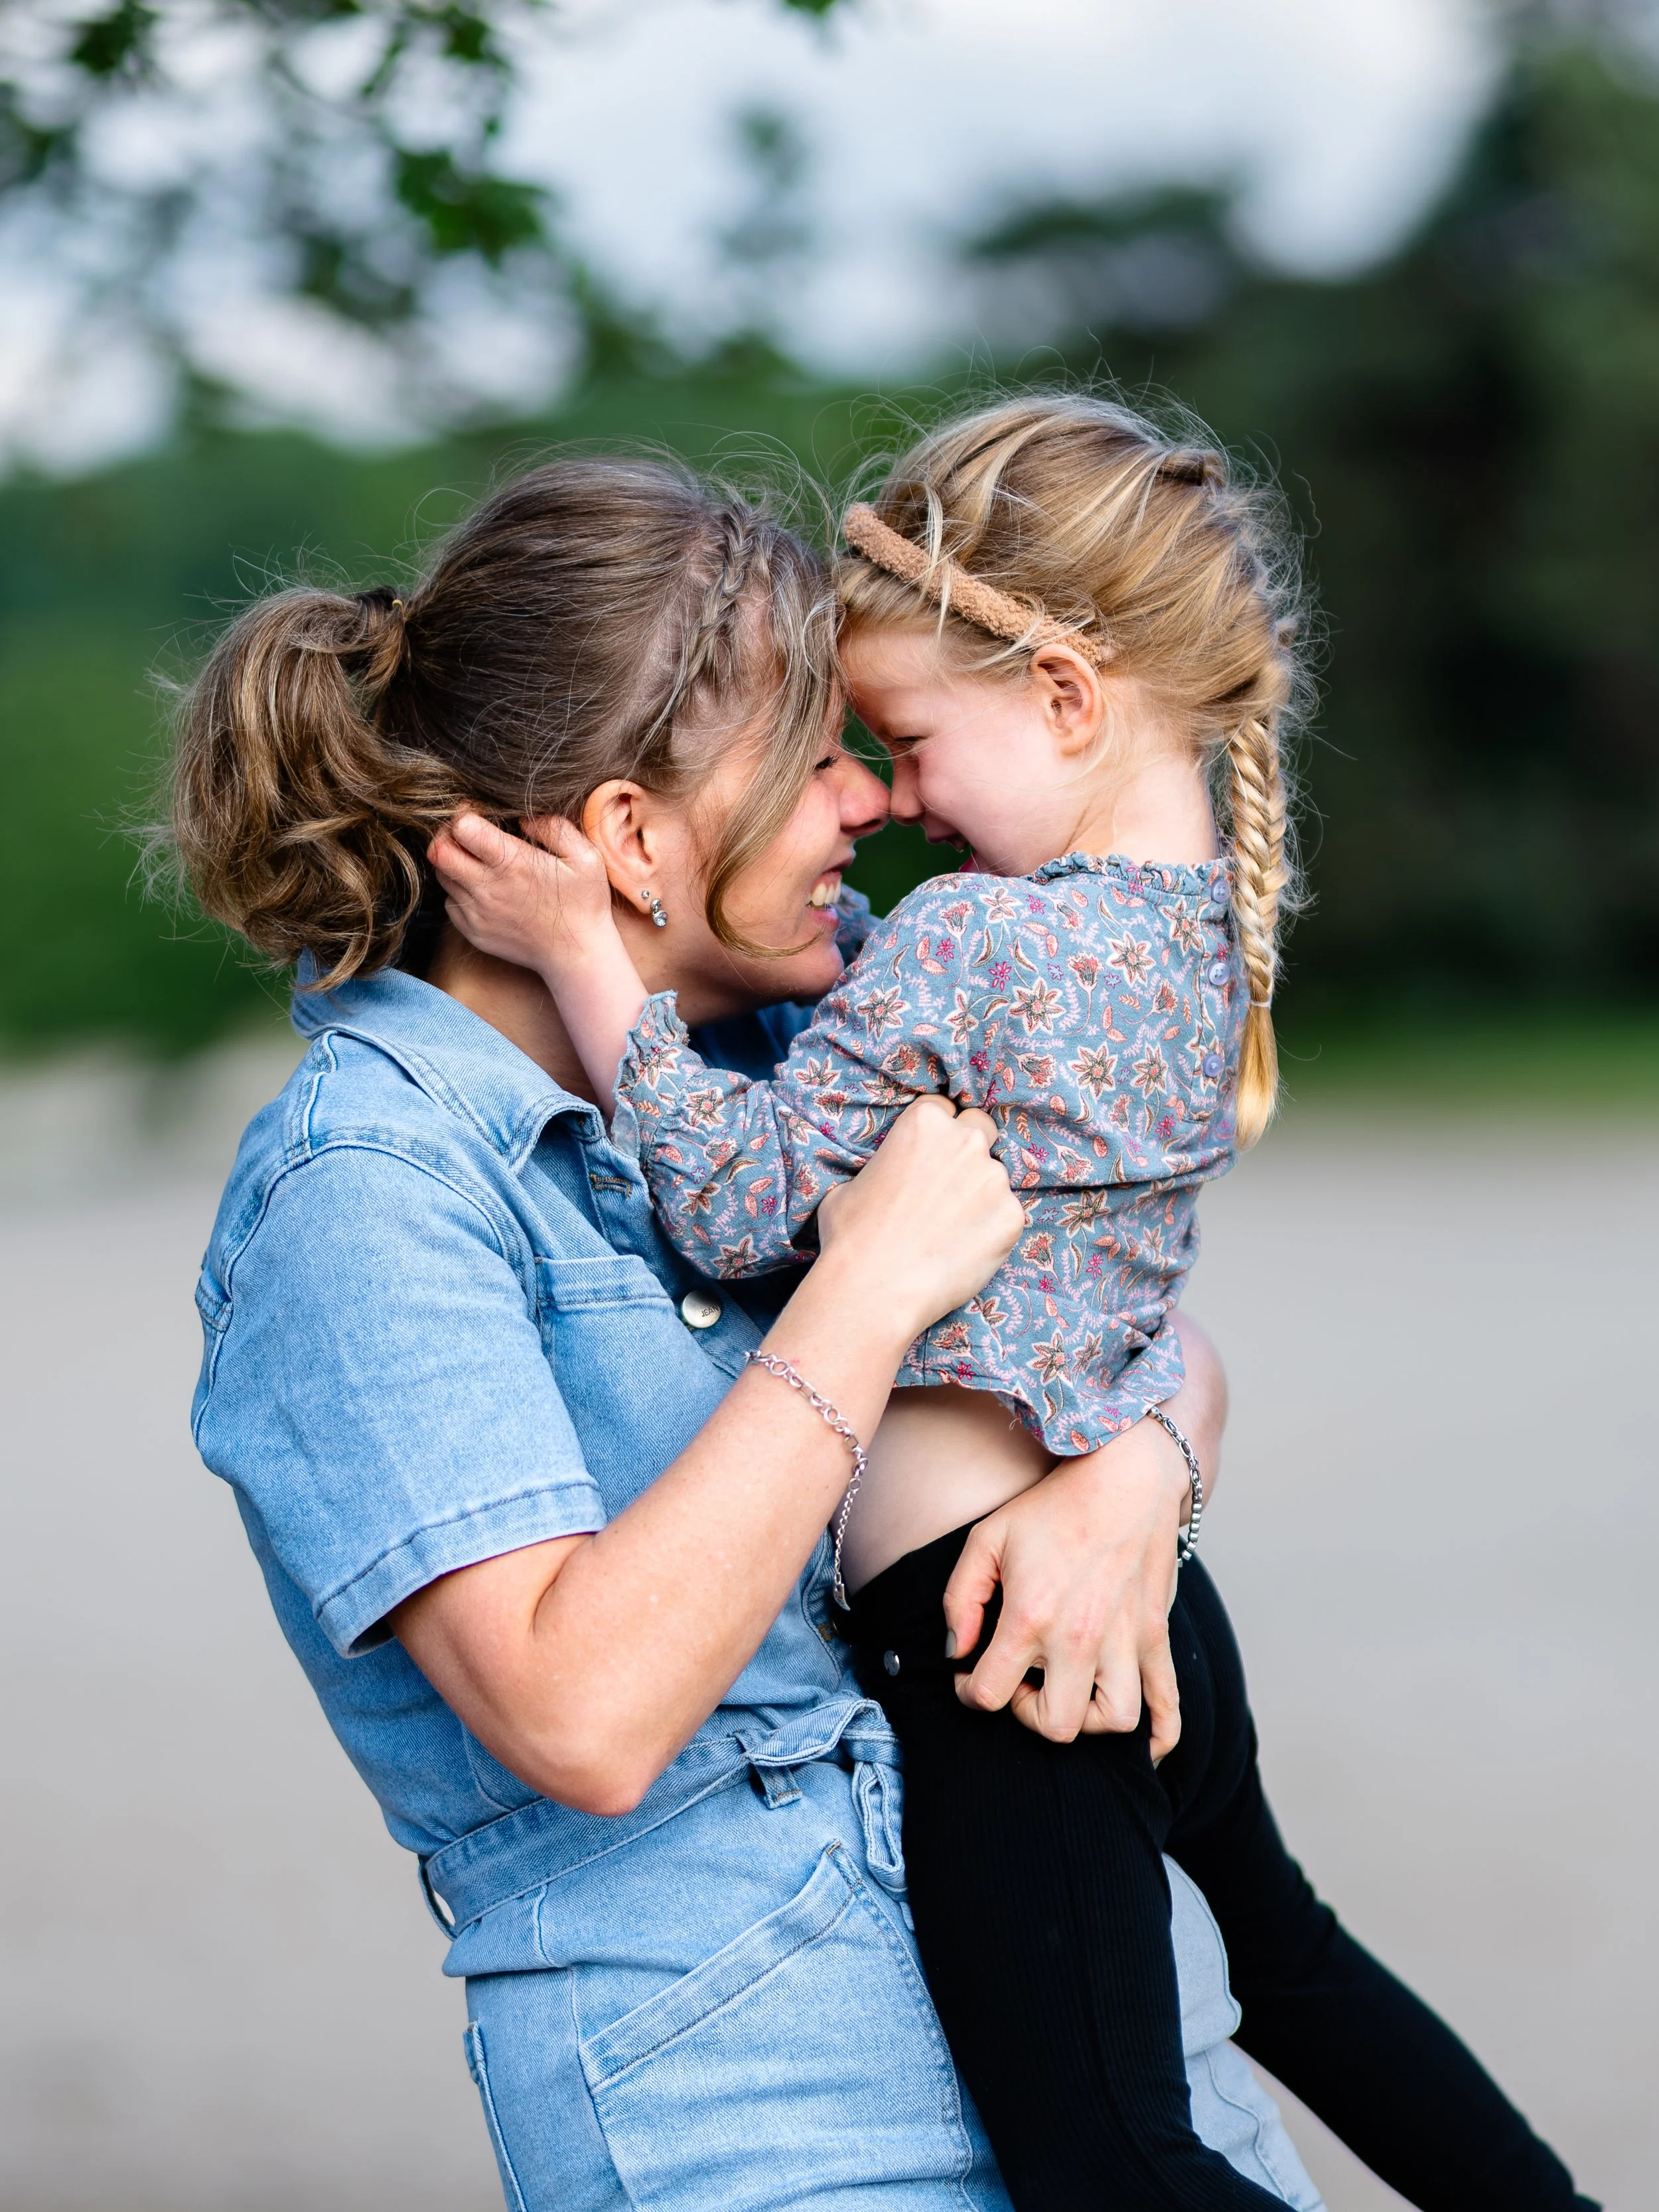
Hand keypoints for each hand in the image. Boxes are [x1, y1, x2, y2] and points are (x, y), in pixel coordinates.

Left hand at [429, 812, 615, 977]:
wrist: (578, 955)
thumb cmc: (584, 903)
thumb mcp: (585, 857)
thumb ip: (554, 828)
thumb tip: (522, 818)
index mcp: (512, 864)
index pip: (461, 828)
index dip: (464, 815)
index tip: (477, 815)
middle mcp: (487, 889)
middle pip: (438, 852)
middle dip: (447, 836)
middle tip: (466, 835)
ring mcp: (477, 913)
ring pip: (442, 876)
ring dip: (453, 864)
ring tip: (477, 863)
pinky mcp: (474, 932)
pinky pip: (451, 903)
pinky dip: (460, 892)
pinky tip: (484, 891)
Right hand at [814, 1098, 1024, 1346]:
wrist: (874, 1289)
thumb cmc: (851, 1237)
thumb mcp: (849, 1184)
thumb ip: (882, 1167)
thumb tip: (885, 1177)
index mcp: (924, 1122)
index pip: (943, 1110)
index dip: (936, 1134)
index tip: (930, 1157)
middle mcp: (965, 1141)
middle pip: (981, 1130)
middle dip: (969, 1150)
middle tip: (950, 1185)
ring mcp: (993, 1179)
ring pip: (994, 1178)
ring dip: (980, 1195)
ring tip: (950, 1231)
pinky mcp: (1011, 1218)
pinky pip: (1006, 1217)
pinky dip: (991, 1231)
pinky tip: (964, 1251)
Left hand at [943, 1417, 1191, 1756]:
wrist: (1125, 1476)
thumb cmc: (1052, 1505)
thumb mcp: (987, 1539)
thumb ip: (959, 1598)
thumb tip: (956, 1652)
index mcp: (1031, 1616)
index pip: (989, 1693)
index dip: (970, 1692)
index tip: (969, 1674)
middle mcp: (1081, 1638)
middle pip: (1056, 1724)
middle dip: (1028, 1715)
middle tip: (1021, 1681)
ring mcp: (1125, 1641)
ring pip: (1116, 1722)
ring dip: (1088, 1721)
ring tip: (1069, 1691)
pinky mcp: (1157, 1636)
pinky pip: (1170, 1705)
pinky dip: (1161, 1736)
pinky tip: (1142, 1746)